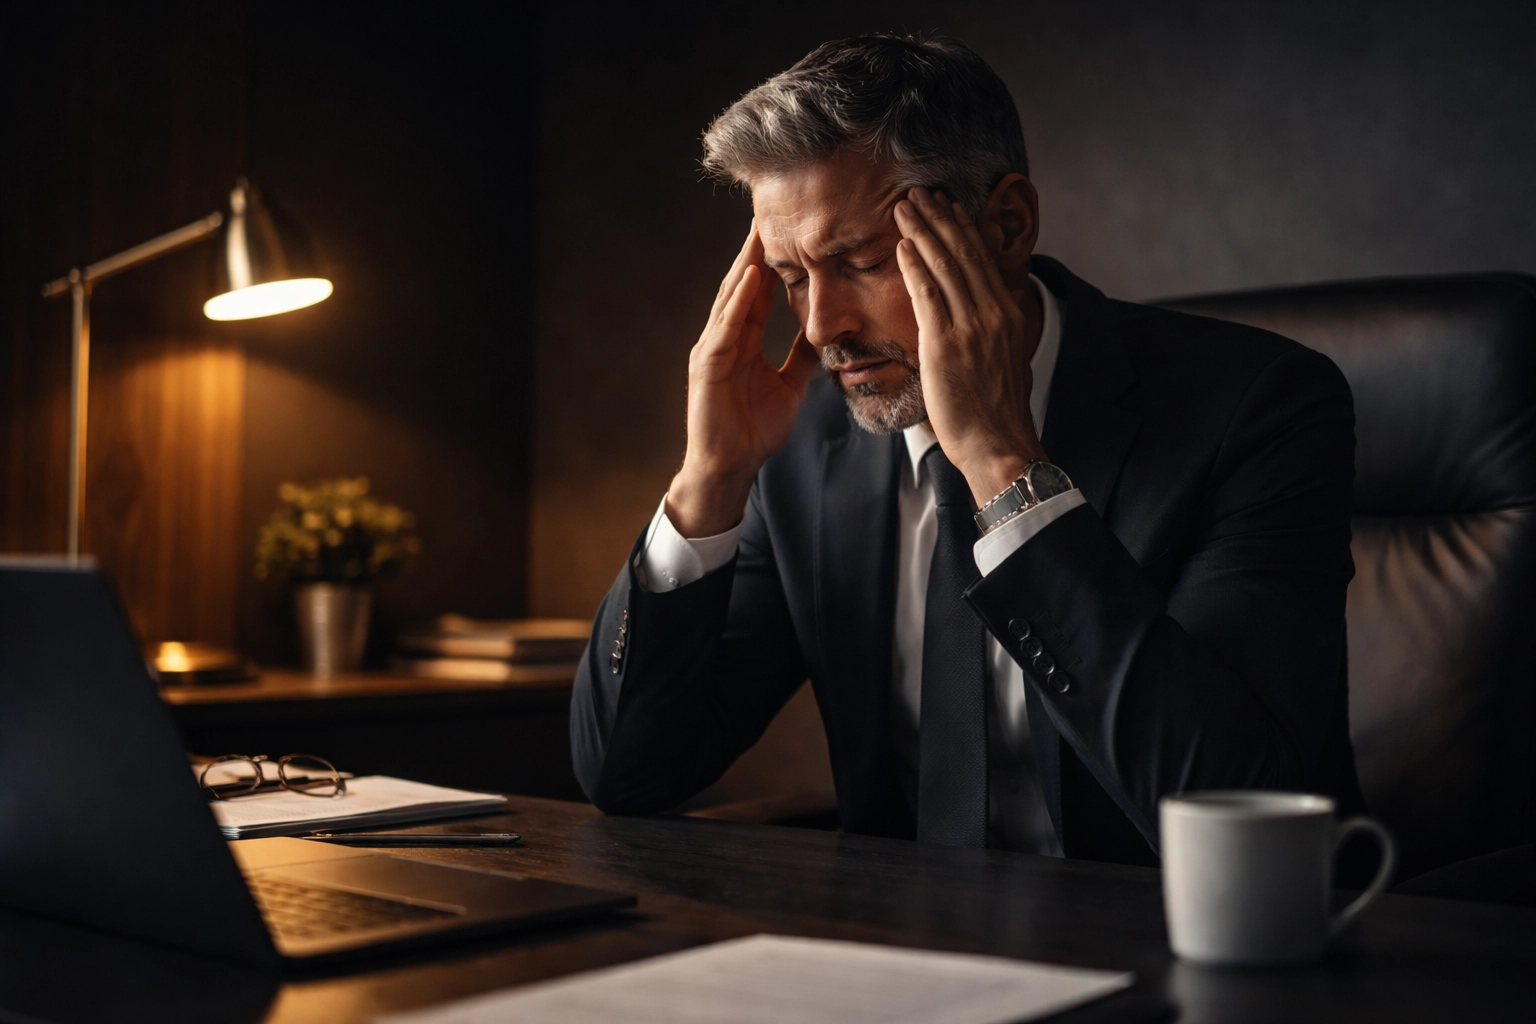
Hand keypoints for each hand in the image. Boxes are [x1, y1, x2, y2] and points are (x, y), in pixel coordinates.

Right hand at [667, 222, 820, 536]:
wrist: (731, 467)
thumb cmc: (753, 431)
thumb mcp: (789, 386)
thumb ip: (801, 358)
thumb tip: (823, 334)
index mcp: (743, 341)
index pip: (759, 293)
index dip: (774, 261)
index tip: (789, 230)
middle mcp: (724, 338)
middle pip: (742, 286)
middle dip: (755, 251)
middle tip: (770, 213)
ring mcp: (713, 350)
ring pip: (731, 299)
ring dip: (746, 265)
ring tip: (760, 232)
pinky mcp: (707, 366)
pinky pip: (725, 328)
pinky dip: (737, 302)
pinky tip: (751, 278)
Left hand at [894, 188, 1046, 504]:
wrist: (998, 444)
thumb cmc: (996, 411)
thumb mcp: (1007, 359)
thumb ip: (997, 330)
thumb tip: (993, 310)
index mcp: (1010, 314)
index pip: (983, 260)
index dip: (963, 229)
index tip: (948, 206)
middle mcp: (995, 313)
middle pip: (964, 253)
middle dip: (940, 218)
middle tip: (919, 192)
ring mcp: (972, 326)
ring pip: (945, 265)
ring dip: (923, 231)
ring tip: (905, 207)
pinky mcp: (947, 343)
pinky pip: (928, 294)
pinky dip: (915, 265)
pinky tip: (902, 246)